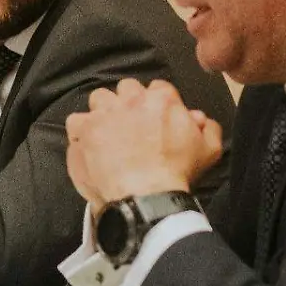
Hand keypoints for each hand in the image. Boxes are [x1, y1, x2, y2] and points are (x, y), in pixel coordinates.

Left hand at [65, 79, 222, 204]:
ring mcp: (104, 113)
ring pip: (100, 98)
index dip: (157, 104)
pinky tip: (88, 145)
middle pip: (127, 88)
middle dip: (129, 103)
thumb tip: (199, 118)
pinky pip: (75, 120)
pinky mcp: (84, 130)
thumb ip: (209, 128)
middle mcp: (131, 100)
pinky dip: (80, 131)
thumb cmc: (178, 175)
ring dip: (104, 111)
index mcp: (162, 100)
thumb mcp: (208, 150)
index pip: (158, 89)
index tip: (156, 120)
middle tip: (131, 125)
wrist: (146, 197)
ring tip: (107, 132)